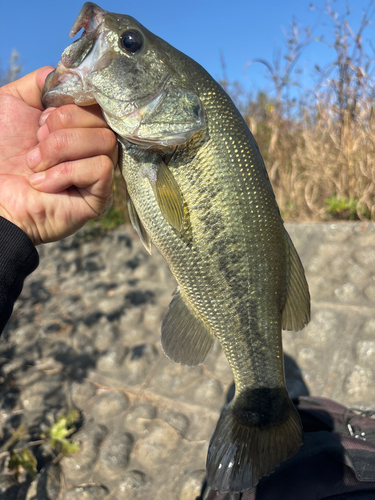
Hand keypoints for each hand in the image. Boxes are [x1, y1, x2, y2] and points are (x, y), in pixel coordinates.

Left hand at [0, 67, 117, 244]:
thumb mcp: (12, 103)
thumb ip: (41, 83)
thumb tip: (71, 75)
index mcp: (77, 124)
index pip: (97, 100)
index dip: (70, 104)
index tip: (41, 118)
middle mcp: (92, 146)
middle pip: (102, 118)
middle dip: (60, 128)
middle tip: (35, 144)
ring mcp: (99, 172)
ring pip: (105, 141)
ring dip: (60, 150)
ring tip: (36, 166)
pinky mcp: (100, 196)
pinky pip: (101, 168)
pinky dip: (66, 172)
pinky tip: (43, 183)